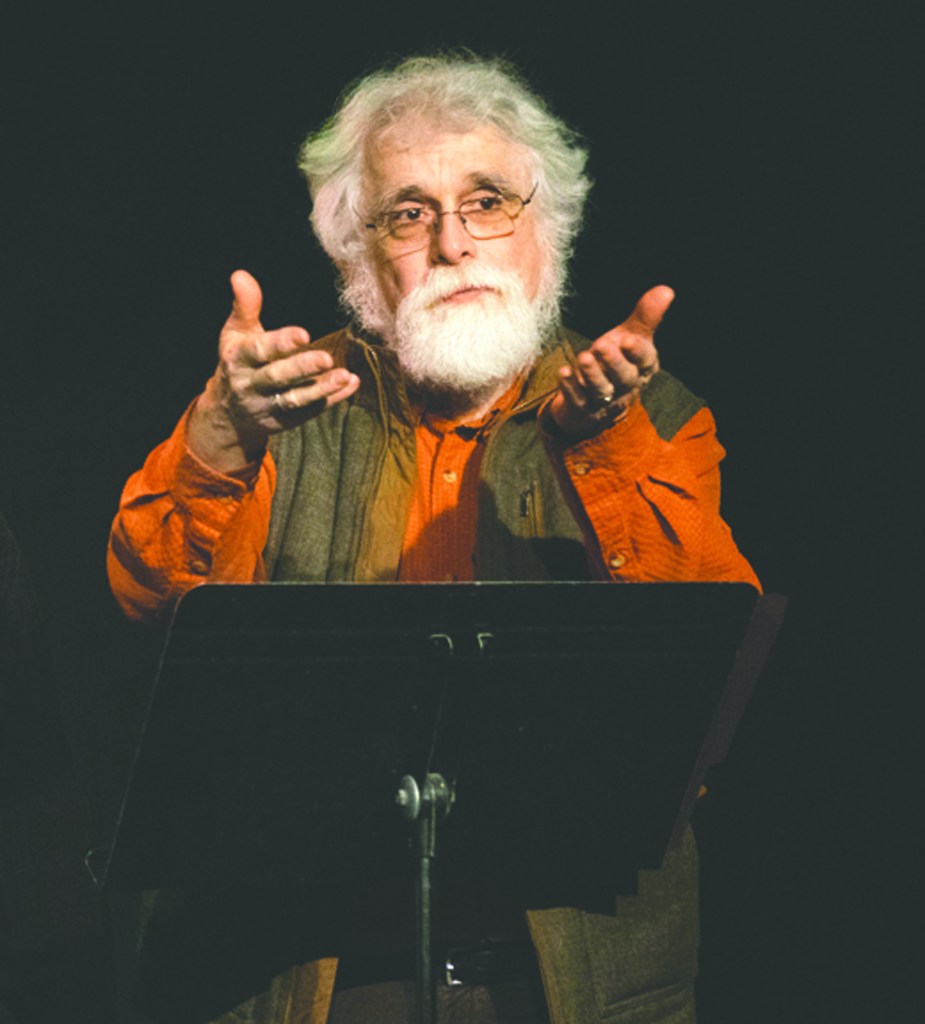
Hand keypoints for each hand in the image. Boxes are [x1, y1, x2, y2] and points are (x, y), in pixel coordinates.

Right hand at [188, 270, 359, 471]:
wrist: (229, 413)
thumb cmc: (239, 361)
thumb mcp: (235, 334)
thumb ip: (244, 306)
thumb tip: (240, 274)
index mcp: (239, 359)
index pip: (260, 351)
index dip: (281, 343)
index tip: (304, 334)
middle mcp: (251, 385)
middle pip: (278, 378)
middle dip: (302, 369)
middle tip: (327, 358)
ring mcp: (269, 406)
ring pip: (296, 400)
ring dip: (322, 390)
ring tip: (344, 376)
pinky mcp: (286, 422)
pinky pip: (311, 411)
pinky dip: (332, 399)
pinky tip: (351, 383)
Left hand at [547, 285, 672, 437]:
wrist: (597, 401)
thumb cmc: (619, 361)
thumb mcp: (632, 337)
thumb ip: (645, 316)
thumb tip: (666, 290)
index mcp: (643, 368)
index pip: (645, 361)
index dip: (637, 352)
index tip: (628, 339)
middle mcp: (626, 387)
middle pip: (624, 377)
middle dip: (613, 363)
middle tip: (601, 345)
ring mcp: (604, 400)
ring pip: (601, 390)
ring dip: (592, 374)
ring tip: (584, 357)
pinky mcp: (582, 408)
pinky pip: (577, 399)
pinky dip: (570, 387)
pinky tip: (564, 372)